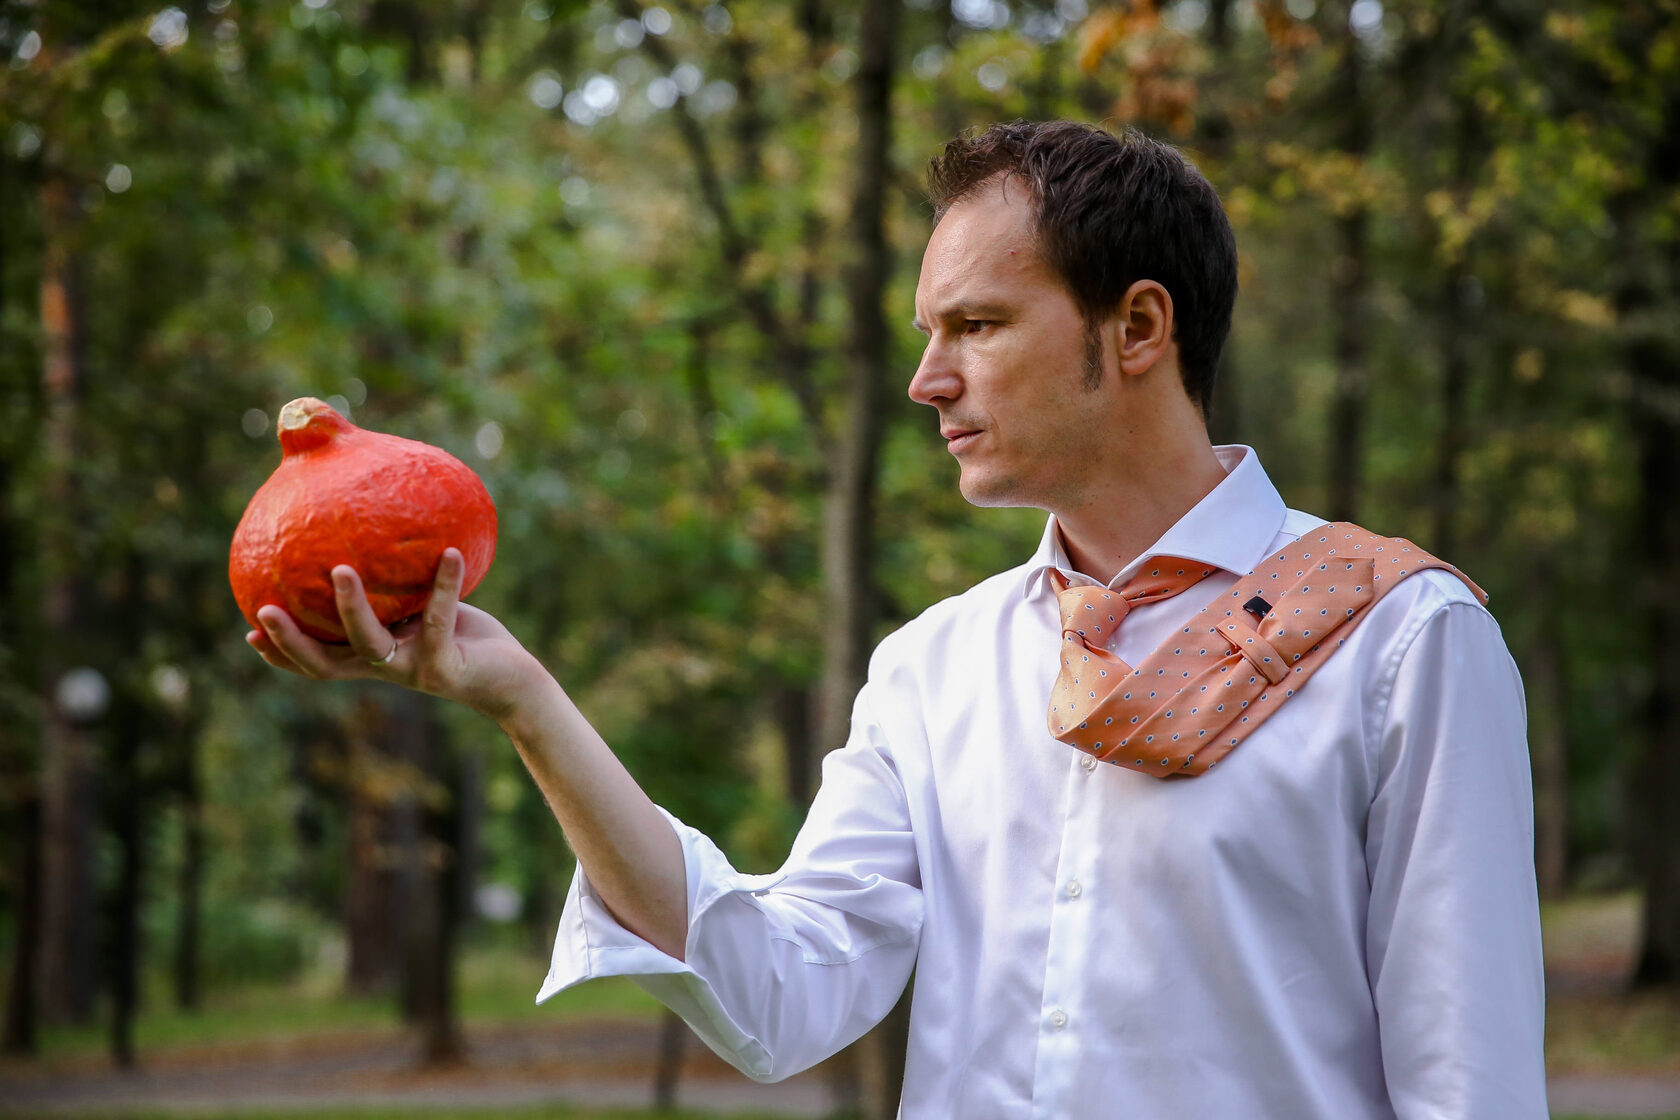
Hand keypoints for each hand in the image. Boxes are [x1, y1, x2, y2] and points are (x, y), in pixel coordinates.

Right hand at [246, 548, 541, 724]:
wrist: (512, 678)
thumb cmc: (466, 637)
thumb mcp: (423, 609)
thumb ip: (398, 586)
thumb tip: (376, 532)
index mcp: (372, 657)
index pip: (316, 662)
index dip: (281, 653)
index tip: (248, 632)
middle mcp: (385, 668)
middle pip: (324, 664)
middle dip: (290, 641)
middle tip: (262, 610)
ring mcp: (413, 670)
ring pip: (369, 645)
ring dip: (351, 608)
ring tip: (341, 570)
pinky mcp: (445, 667)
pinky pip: (438, 620)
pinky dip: (444, 585)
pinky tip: (450, 553)